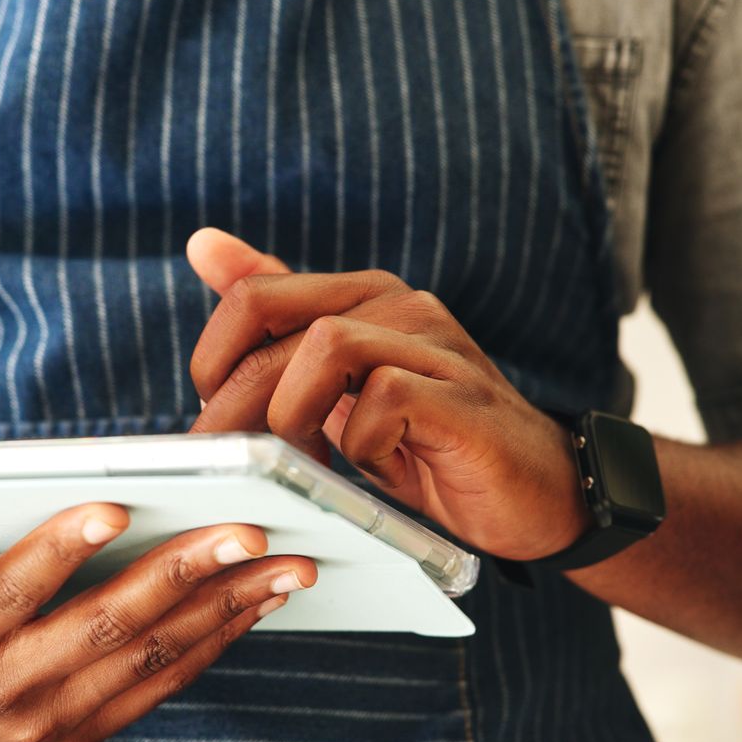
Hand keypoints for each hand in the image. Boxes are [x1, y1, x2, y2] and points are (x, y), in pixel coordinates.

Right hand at [0, 502, 313, 741]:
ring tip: (285, 564)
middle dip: (182, 575)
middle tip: (247, 527)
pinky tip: (258, 602)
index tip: (113, 506)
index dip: (61, 551)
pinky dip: (214, 644)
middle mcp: (1, 690)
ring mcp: (46, 719)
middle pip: (102, 628)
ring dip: (223, 610)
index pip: (9, 593)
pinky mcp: (76, 732)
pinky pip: (158, 686)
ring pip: (147, 659)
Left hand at [186, 228, 588, 560]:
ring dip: (292, 417)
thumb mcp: (338, 390)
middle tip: (232, 468)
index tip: (217, 425)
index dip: (213, 362)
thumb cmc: (429, 446)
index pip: (253, 295)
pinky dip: (360, 445)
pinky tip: (377, 469)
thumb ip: (279, 324)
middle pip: (276, 322)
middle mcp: (398, 304)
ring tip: (305, 466)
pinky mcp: (462, 397)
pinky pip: (384, 399)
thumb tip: (202, 244)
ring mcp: (436, 345)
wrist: (539, 497)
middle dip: (233, 405)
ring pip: (327, 345)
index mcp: (362, 296)